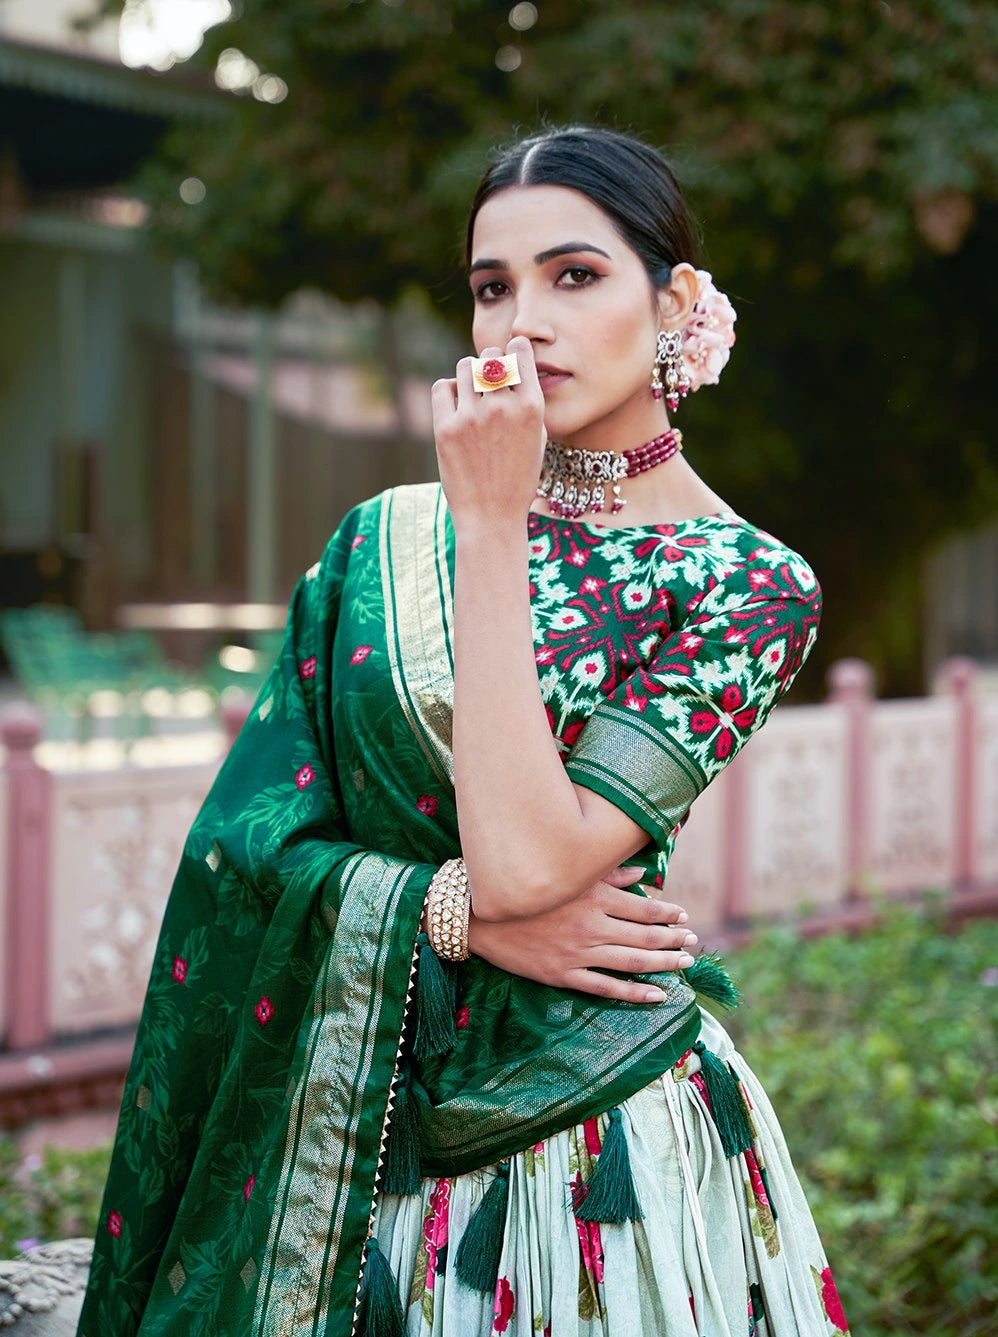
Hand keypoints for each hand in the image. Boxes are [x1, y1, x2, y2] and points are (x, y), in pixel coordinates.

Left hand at [431, 334, 546, 530]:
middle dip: (489, 363)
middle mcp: (502, 407)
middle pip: (490, 355)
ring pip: (464, 367)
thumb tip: (513, 367)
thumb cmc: (518, 479)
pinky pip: (441, 387)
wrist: (491, 517)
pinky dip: (448, 391)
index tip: (510, 357)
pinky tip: (455, 406)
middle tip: (488, 381)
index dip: (513, 349)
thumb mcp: (538, 439)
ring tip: (471, 395)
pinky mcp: (445, 429)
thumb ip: (527, 402)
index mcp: (531, 408)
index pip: (519, 351)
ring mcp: (472, 417)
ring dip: (468, 375)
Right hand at [467, 864, 697, 1003]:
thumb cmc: (525, 887)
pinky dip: (635, 993)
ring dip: (664, 964)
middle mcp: (592, 926)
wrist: (481, 916)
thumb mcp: (567, 873)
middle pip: (645, 937)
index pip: (643, 908)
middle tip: (692, 942)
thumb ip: (606, 873)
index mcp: (593, 896)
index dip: (668, 914)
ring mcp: (579, 953)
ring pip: (632, 963)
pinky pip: (607, 987)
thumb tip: (641, 872)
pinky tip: (657, 995)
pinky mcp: (564, 974)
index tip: (684, 917)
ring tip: (684, 964)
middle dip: (673, 940)